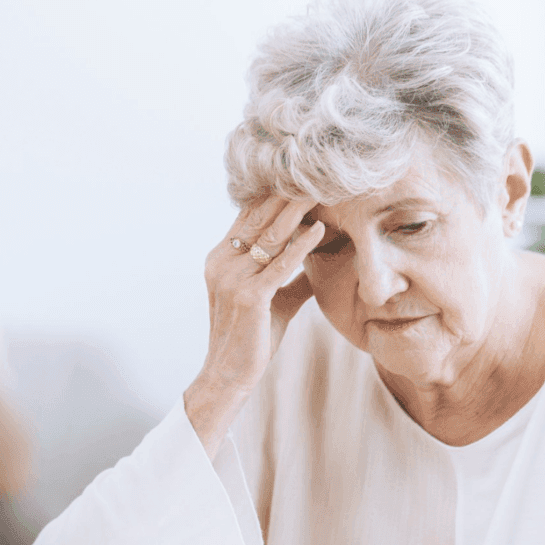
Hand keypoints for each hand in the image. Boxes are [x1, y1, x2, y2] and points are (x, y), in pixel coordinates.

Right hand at [184, 196, 324, 456]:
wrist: (230, 374)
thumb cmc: (253, 339)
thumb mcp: (273, 300)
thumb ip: (290, 277)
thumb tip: (314, 261)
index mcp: (221, 258)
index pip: (250, 216)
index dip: (277, 195)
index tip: (304, 177)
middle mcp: (222, 262)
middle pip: (259, 218)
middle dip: (289, 194)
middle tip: (317, 171)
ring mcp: (232, 278)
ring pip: (270, 236)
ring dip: (298, 210)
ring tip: (322, 189)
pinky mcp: (248, 297)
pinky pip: (279, 264)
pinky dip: (301, 245)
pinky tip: (320, 229)